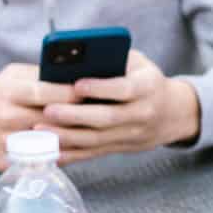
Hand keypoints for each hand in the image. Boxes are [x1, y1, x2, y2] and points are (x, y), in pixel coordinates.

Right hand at [0, 63, 82, 170]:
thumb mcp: (10, 78)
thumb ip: (39, 75)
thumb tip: (72, 76)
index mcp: (8, 92)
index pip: (45, 92)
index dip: (71, 93)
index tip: (91, 94)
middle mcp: (6, 117)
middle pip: (51, 119)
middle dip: (78, 116)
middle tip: (99, 113)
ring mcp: (6, 142)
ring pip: (50, 142)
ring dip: (74, 137)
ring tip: (91, 130)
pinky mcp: (8, 162)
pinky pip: (41, 160)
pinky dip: (61, 156)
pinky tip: (76, 149)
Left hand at [36, 49, 201, 164]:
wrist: (171, 113)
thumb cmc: (145, 80)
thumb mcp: (137, 63)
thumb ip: (113, 59)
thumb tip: (74, 58)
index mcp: (148, 87)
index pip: (125, 89)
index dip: (101, 88)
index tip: (77, 84)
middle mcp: (142, 114)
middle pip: (107, 118)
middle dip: (76, 116)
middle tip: (48, 110)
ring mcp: (132, 135)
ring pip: (97, 140)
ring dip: (67, 136)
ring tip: (41, 129)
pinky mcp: (120, 148)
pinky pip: (93, 153)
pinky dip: (71, 154)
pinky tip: (50, 150)